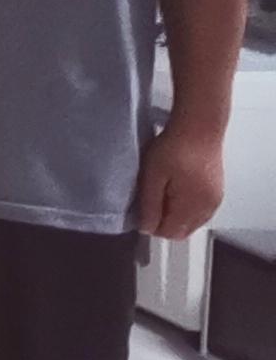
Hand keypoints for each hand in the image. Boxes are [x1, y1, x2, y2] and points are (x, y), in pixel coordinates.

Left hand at [136, 121, 229, 242]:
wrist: (199, 127)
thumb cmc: (174, 148)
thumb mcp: (152, 177)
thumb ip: (150, 205)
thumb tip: (147, 228)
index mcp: (192, 207)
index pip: (170, 233)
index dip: (152, 225)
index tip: (142, 208)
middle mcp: (208, 208)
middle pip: (182, 231)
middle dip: (164, 222)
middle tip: (151, 200)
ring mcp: (215, 200)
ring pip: (191, 222)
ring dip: (175, 215)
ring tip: (164, 191)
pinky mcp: (216, 191)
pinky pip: (199, 211)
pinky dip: (186, 207)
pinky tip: (176, 189)